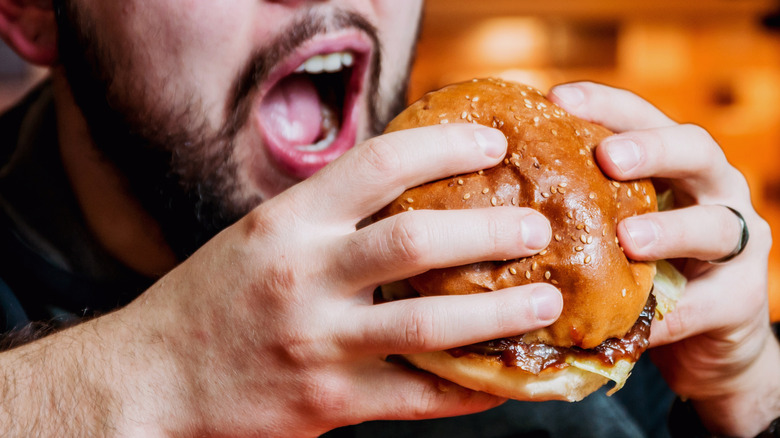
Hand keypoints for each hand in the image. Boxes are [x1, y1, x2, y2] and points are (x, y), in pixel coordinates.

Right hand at [109, 124, 560, 435]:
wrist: (152, 375)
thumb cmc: (212, 298)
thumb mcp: (262, 236)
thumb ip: (329, 218)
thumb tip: (412, 193)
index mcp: (288, 223)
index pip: (378, 164)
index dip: (445, 146)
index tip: (492, 143)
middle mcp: (304, 276)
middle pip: (417, 241)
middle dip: (490, 229)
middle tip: (536, 225)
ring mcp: (319, 342)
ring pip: (430, 324)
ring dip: (500, 312)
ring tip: (547, 300)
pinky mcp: (329, 402)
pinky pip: (419, 395)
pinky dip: (471, 386)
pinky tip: (505, 376)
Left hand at [550, 82, 778, 436]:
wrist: (701, 338)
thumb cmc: (640, 269)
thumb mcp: (609, 228)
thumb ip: (577, 207)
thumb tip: (489, 197)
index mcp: (673, 164)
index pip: (642, 118)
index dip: (605, 105)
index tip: (557, 98)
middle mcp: (712, 190)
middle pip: (695, 150)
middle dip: (652, 149)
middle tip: (608, 158)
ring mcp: (737, 243)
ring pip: (715, 225)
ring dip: (670, 229)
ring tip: (629, 239)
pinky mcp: (741, 300)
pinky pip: (708, 304)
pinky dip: (673, 312)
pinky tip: (639, 320)